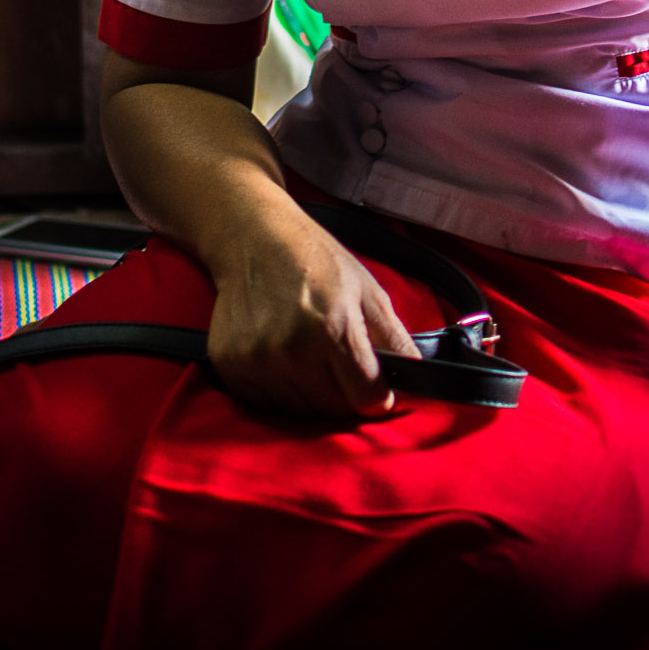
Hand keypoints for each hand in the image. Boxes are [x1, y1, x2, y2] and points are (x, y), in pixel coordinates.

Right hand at [206, 204, 420, 418]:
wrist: (254, 238)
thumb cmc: (316, 260)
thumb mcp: (367, 290)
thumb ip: (395, 338)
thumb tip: (418, 378)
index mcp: (333, 327)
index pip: (367, 398)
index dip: (376, 394)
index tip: (372, 382)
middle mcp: (292, 348)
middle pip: (333, 410)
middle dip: (341, 391)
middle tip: (333, 355)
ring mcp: (257, 359)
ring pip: (299, 411)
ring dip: (309, 392)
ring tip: (304, 351)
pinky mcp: (230, 365)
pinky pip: (265, 404)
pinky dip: (277, 389)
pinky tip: (279, 355)